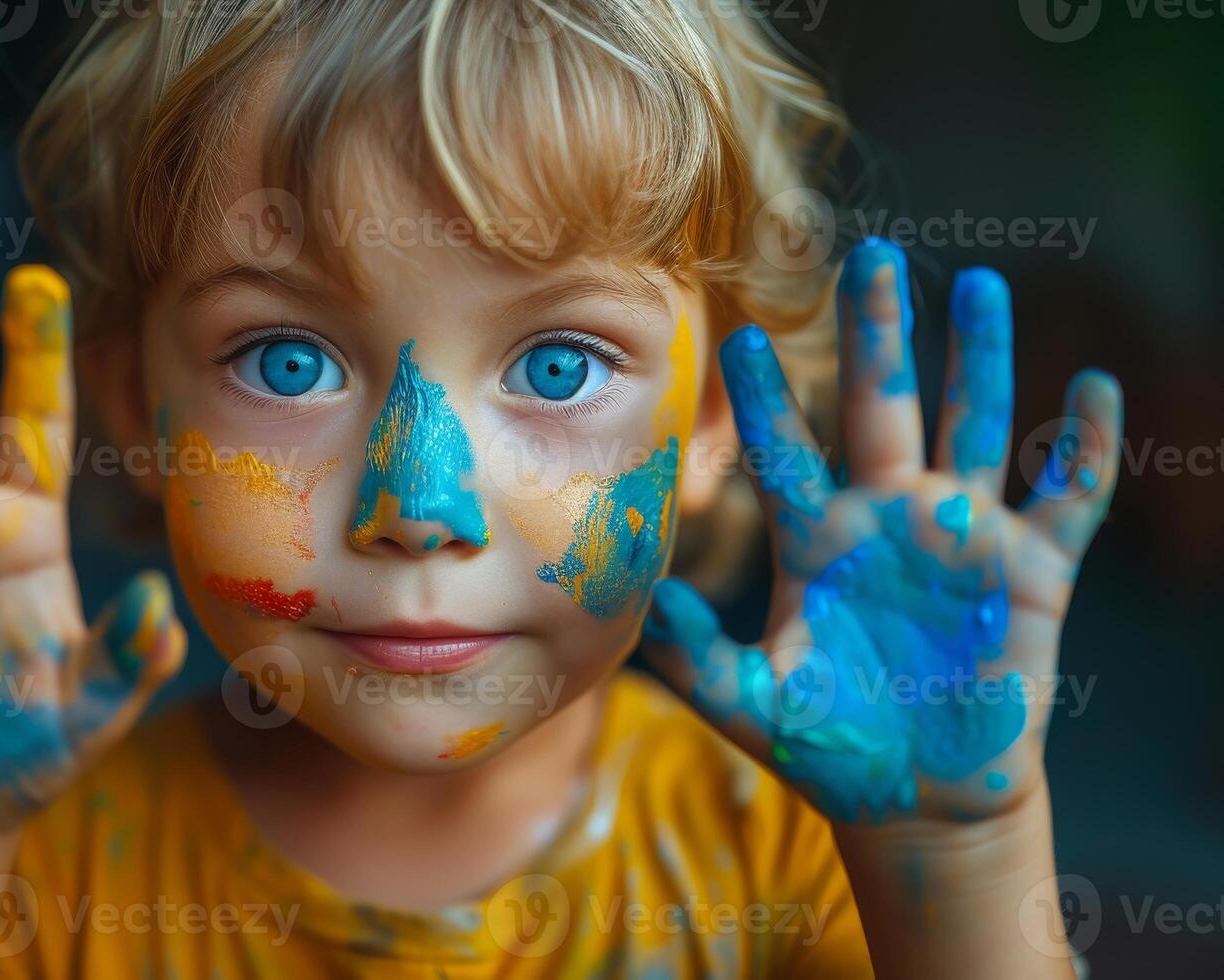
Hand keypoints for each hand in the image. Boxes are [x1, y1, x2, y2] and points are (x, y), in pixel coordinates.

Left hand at [644, 238, 1121, 824]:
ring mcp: (963, 538)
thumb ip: (700, 661)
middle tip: (870, 255)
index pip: (785, 452)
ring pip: (975, 427)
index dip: (763, 399)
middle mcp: (888, 519)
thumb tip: (650, 606)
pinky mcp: (1032, 573)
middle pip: (882, 406)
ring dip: (981, 359)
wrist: (918, 799)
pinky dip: (1086, 449)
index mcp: (817, 541)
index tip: (736, 337)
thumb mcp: (755, 707)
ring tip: (978, 283)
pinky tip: (1094, 391)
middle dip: (878, 333)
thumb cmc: (830, 749)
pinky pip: (1068, 498)